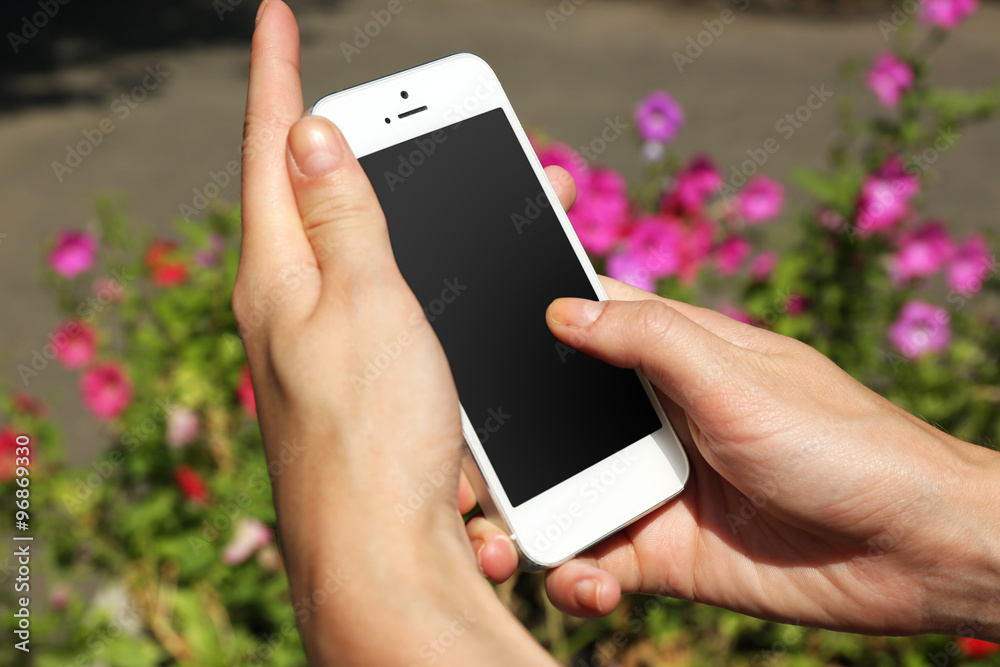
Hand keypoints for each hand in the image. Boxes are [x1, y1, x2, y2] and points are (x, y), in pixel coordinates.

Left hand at [235, 2, 575, 663]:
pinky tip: (447, 282)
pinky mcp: (359, 381)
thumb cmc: (374, 431)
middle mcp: (289, 304)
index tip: (277, 14)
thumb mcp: (365, 303)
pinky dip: (421, 280)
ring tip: (450, 188)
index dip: (279, 75)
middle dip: (355, 137)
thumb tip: (312, 134)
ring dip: (402, 211)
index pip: (273, 149)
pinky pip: (390, 307)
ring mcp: (322, 344)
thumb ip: (342, 217)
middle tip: (392, 103)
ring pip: (362, 250)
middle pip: (312, 194)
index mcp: (278, 272)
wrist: (383, 552)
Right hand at [471, 277, 999, 638]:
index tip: (463, 343)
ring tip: (503, 546)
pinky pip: (594, 563)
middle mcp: (650, 419)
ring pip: (561, 495)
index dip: (526, 328)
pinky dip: (576, 577)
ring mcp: (652, 486)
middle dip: (508, 446)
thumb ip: (648, 342)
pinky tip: (586, 585)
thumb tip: (559, 309)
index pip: (581, 326)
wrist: (912, 551)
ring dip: (529, 518)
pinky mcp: (661, 554)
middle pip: (553, 421)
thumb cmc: (840, 443)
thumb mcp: (736, 378)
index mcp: (669, 356)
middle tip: (466, 474)